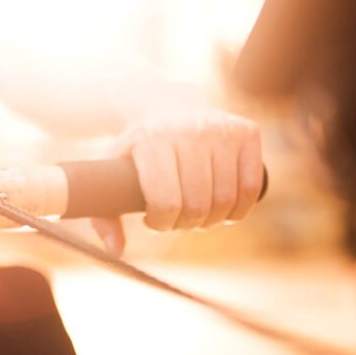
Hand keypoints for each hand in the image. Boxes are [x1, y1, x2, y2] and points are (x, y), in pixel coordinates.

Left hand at [92, 112, 263, 255]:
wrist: (167, 104)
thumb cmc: (139, 148)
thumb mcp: (112, 172)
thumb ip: (104, 215)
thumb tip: (117, 251)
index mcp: (153, 139)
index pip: (166, 203)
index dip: (160, 223)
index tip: (153, 219)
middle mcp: (190, 130)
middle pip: (198, 206)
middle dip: (186, 224)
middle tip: (177, 219)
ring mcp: (222, 129)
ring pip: (226, 200)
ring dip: (212, 220)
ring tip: (197, 214)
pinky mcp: (247, 132)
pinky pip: (251, 187)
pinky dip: (239, 209)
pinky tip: (223, 209)